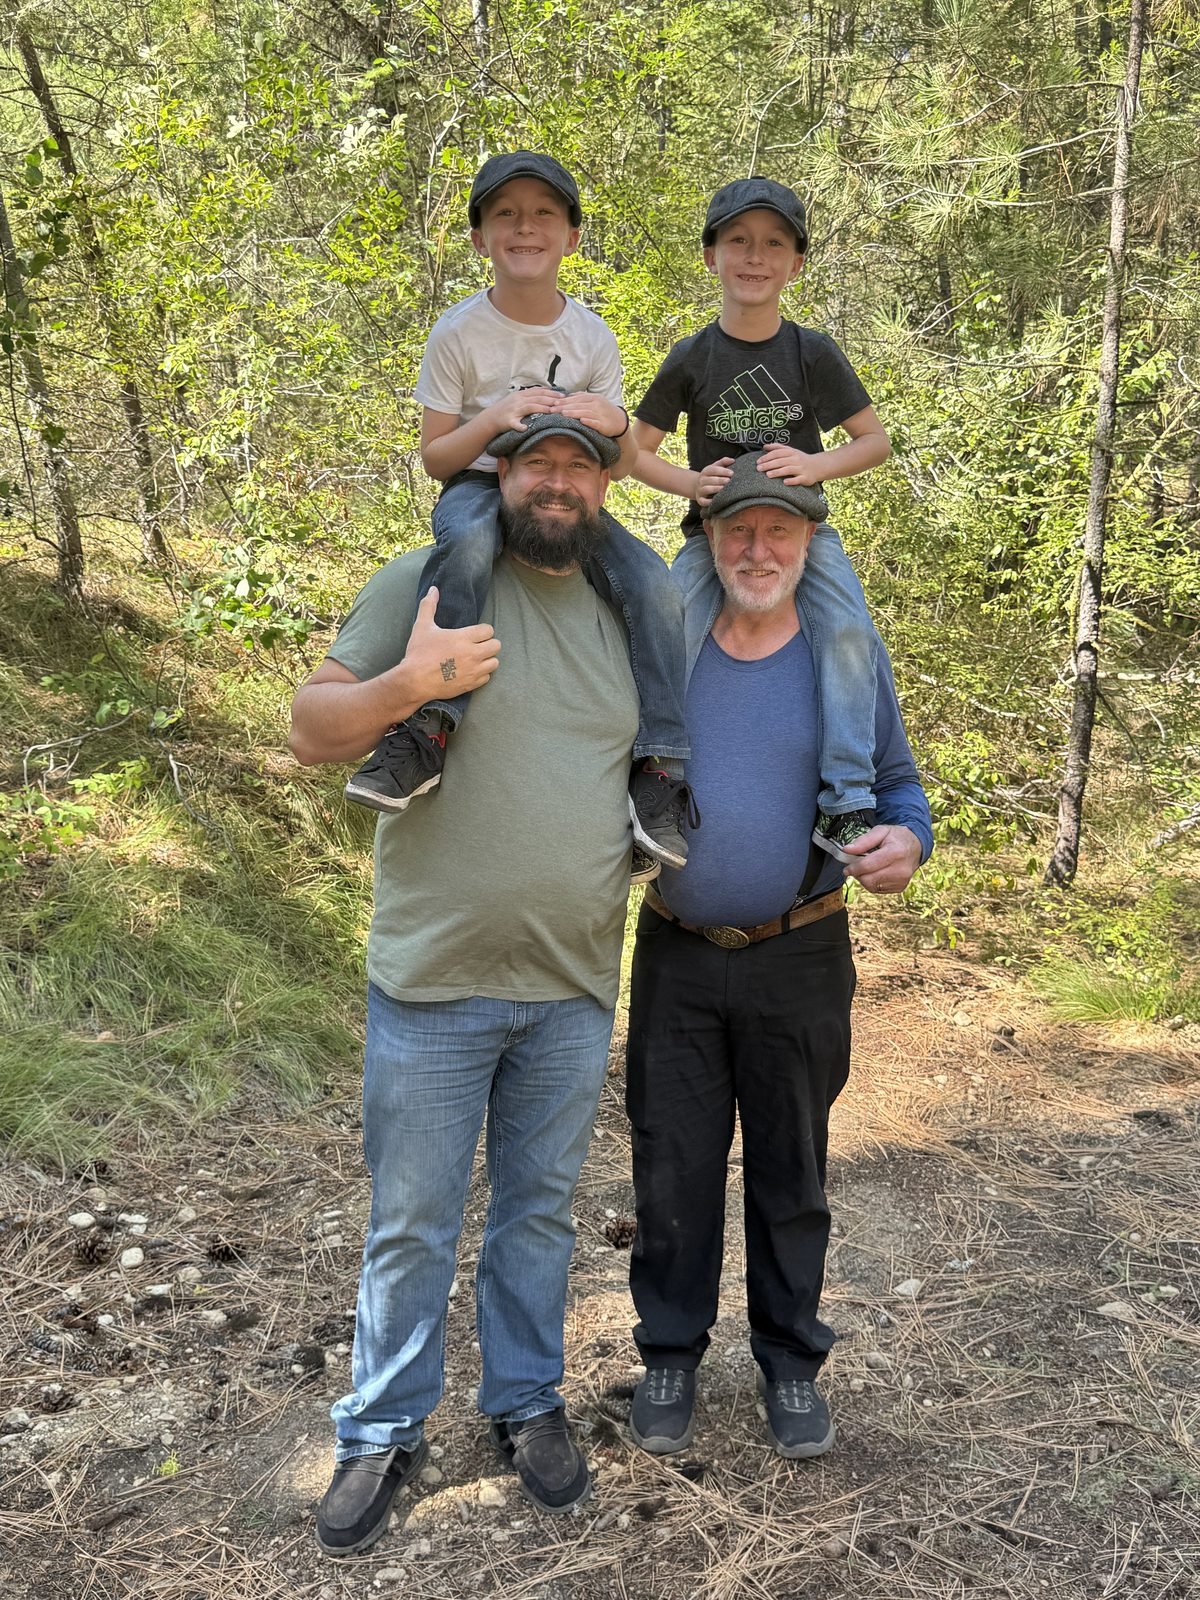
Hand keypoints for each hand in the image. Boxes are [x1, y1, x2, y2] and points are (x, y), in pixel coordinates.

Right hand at [399, 587, 500, 703]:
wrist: (414, 681)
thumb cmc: (418, 653)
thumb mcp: (422, 626)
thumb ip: (429, 606)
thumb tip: (434, 589)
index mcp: (463, 637)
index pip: (489, 630)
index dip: (484, 631)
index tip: (476, 634)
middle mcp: (472, 653)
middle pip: (496, 646)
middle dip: (489, 644)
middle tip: (478, 645)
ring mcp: (473, 670)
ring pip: (494, 662)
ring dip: (487, 659)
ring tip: (477, 658)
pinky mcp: (471, 684)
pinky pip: (487, 678)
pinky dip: (482, 674)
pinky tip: (472, 671)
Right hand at [485, 387, 564, 432]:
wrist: (490, 418)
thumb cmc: (506, 410)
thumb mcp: (517, 399)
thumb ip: (530, 396)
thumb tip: (545, 393)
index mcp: (521, 395)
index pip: (538, 391)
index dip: (551, 392)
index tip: (562, 395)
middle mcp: (518, 400)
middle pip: (536, 398)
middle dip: (550, 399)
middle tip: (562, 401)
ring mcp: (513, 410)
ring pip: (529, 407)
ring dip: (541, 408)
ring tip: (551, 411)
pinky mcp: (508, 421)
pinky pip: (515, 424)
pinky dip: (520, 426)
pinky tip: (526, 428)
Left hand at [557, 391, 625, 435]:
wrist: (620, 420)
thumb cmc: (604, 411)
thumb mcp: (594, 401)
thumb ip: (582, 397)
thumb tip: (567, 395)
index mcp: (593, 398)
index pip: (576, 398)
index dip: (564, 401)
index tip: (553, 403)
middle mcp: (596, 404)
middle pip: (578, 405)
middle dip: (564, 407)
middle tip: (552, 410)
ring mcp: (601, 414)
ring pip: (585, 412)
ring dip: (574, 413)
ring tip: (563, 414)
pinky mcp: (604, 424)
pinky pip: (596, 422)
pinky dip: (589, 421)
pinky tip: (582, 421)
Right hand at [694, 456, 734, 507]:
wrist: (698, 487)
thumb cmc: (711, 476)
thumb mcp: (715, 468)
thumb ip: (723, 462)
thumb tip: (733, 460)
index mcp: (705, 472)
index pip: (713, 470)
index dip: (722, 471)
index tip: (732, 473)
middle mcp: (701, 480)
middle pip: (710, 479)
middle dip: (720, 480)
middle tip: (729, 481)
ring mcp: (700, 490)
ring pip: (706, 489)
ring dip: (715, 489)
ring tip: (723, 488)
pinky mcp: (700, 499)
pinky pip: (703, 501)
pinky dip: (708, 502)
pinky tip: (715, 500)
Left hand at [757, 444, 822, 485]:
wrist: (818, 466)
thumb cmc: (800, 459)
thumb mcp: (791, 451)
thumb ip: (778, 448)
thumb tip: (764, 446)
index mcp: (791, 453)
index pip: (777, 453)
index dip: (767, 457)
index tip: (758, 461)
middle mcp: (796, 460)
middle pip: (781, 461)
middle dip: (769, 464)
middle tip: (759, 468)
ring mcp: (801, 469)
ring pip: (788, 470)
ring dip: (778, 472)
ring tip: (768, 475)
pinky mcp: (805, 477)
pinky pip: (798, 479)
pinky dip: (792, 480)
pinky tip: (784, 482)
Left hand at [841, 825, 921, 893]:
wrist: (916, 846)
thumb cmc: (897, 837)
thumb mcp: (881, 831)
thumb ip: (863, 840)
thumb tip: (847, 850)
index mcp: (895, 853)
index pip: (868, 866)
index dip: (853, 868)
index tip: (846, 868)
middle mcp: (901, 869)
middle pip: (869, 879)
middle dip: (858, 874)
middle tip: (856, 866)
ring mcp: (902, 880)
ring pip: (872, 886)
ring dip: (865, 878)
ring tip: (868, 867)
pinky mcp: (900, 887)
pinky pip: (878, 889)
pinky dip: (873, 882)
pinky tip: (876, 872)